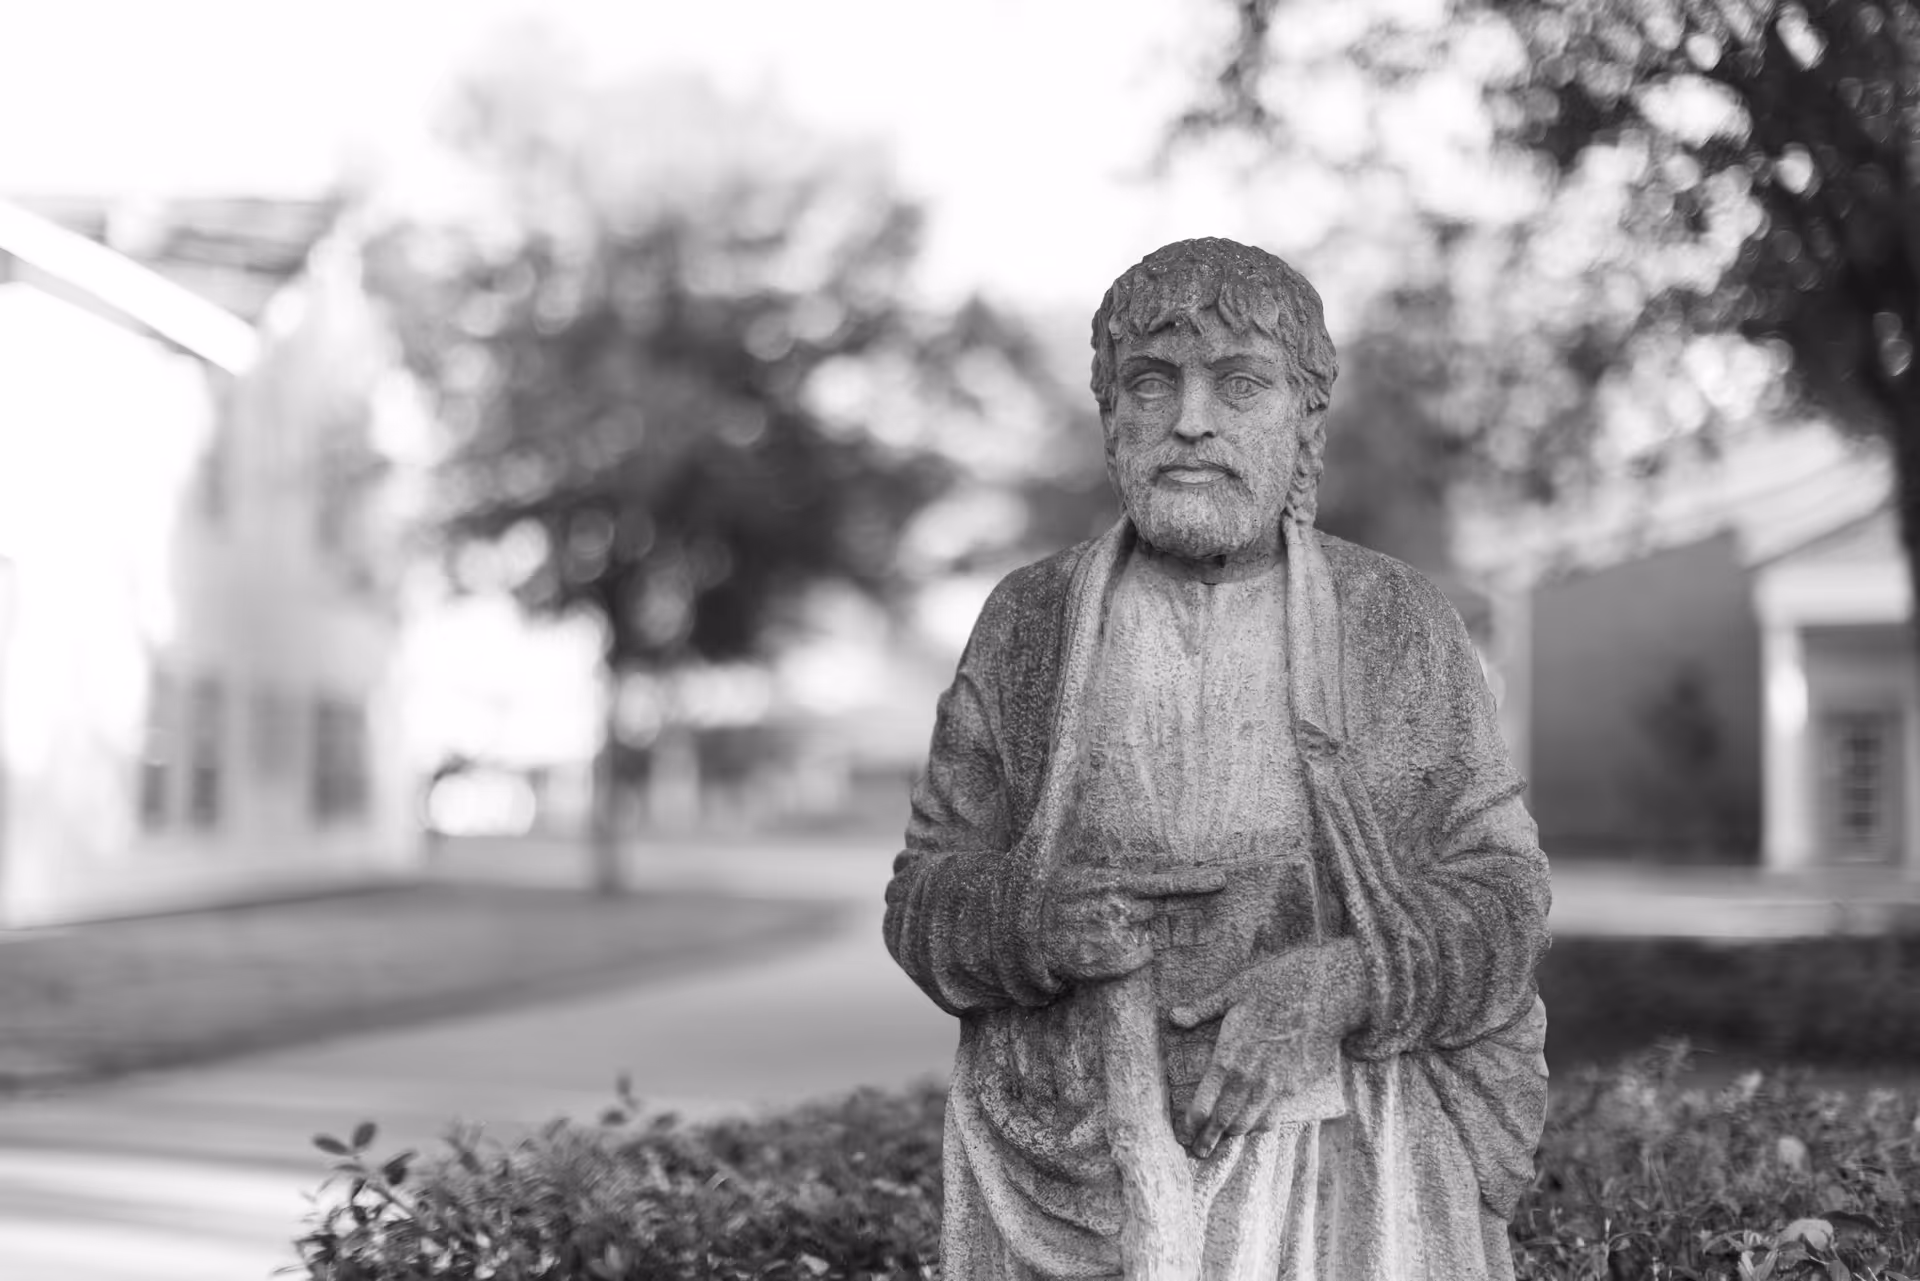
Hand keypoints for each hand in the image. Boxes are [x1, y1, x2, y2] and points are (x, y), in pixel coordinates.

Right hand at [1039, 865, 1226, 984]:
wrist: (1028, 931)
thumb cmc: (1059, 898)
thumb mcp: (1087, 875)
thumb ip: (1121, 877)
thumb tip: (1156, 875)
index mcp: (1117, 884)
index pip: (1167, 883)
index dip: (1197, 882)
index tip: (1223, 880)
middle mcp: (1120, 910)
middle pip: (1157, 911)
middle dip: (1155, 910)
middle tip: (1132, 909)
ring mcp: (1116, 938)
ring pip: (1147, 935)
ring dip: (1132, 931)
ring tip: (1099, 927)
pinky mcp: (1111, 964)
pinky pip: (1138, 958)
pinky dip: (1130, 955)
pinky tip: (1103, 946)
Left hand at [1167, 939, 1366, 1157]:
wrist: (1326, 992)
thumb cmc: (1277, 984)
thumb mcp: (1234, 989)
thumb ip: (1202, 1009)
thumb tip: (1173, 1017)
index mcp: (1228, 1055)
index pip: (1203, 1103)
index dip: (1192, 1123)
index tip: (1184, 1133)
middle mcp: (1249, 1077)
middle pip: (1223, 1121)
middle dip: (1208, 1139)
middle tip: (1198, 1151)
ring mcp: (1275, 1085)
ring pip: (1248, 1123)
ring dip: (1233, 1135)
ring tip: (1222, 1142)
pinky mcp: (1296, 1087)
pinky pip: (1273, 1116)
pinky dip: (1260, 1125)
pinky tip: (1252, 1126)